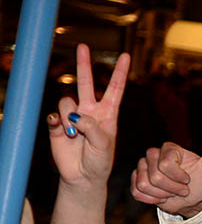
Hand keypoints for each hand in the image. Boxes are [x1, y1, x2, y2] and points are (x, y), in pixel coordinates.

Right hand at [47, 44, 129, 189]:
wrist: (83, 177)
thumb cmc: (100, 162)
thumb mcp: (104, 146)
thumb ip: (94, 129)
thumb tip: (77, 115)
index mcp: (108, 114)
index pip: (115, 89)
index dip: (119, 72)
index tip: (125, 55)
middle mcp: (90, 111)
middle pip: (86, 82)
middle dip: (84, 64)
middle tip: (82, 46)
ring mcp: (72, 117)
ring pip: (66, 102)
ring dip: (69, 117)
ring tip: (76, 136)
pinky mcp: (57, 125)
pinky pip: (53, 115)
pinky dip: (57, 122)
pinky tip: (63, 131)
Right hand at [130, 128, 201, 217]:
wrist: (192, 199)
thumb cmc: (201, 180)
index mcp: (169, 148)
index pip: (166, 164)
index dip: (179, 178)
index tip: (188, 180)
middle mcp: (153, 155)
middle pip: (155, 177)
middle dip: (172, 188)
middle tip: (182, 189)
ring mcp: (142, 167)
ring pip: (144, 185)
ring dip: (162, 194)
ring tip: (171, 193)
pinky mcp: (136, 180)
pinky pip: (136, 192)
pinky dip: (151, 199)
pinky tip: (161, 196)